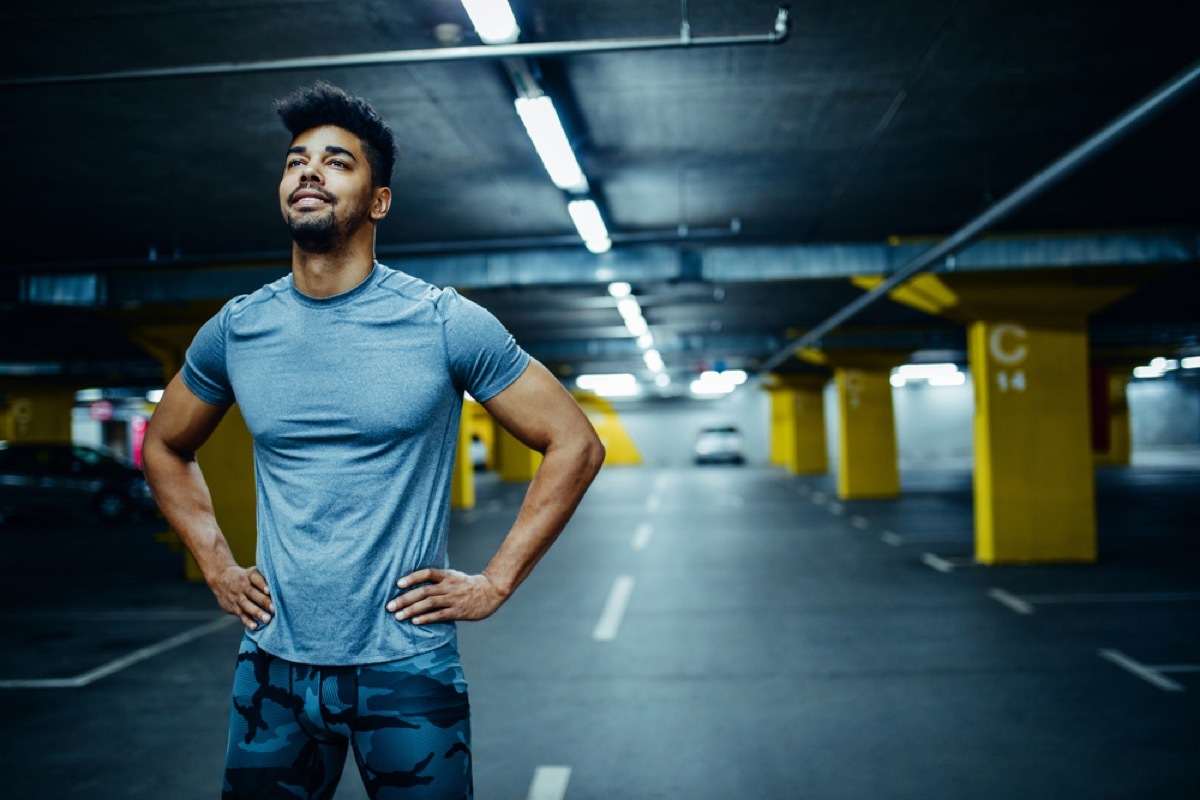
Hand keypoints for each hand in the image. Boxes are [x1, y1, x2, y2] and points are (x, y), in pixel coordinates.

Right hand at [210, 565, 273, 630]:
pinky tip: (255, 626)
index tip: (269, 590)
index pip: (255, 578)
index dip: (262, 584)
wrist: (221, 578)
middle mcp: (243, 586)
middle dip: (264, 601)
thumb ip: (264, 577)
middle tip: (274, 608)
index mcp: (249, 576)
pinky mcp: (234, 608)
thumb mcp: (252, 572)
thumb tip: (284, 582)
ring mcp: (238, 598)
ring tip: (267, 619)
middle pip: (253, 593)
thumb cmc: (245, 577)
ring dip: (257, 612)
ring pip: (247, 605)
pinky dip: (248, 621)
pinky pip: (241, 615)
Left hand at [386, 569, 506, 624]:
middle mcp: (449, 586)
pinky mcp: (458, 612)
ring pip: (429, 604)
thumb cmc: (468, 585)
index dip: (412, 577)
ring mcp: (454, 599)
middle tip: (390, 606)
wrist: (490, 592)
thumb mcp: (454, 576)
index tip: (398, 584)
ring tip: (398, 616)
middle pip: (424, 591)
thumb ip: (438, 580)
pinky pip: (439, 615)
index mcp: (447, 575)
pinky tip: (415, 621)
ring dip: (411, 610)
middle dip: (405, 599)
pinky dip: (426, 618)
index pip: (427, 573)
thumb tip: (416, 584)